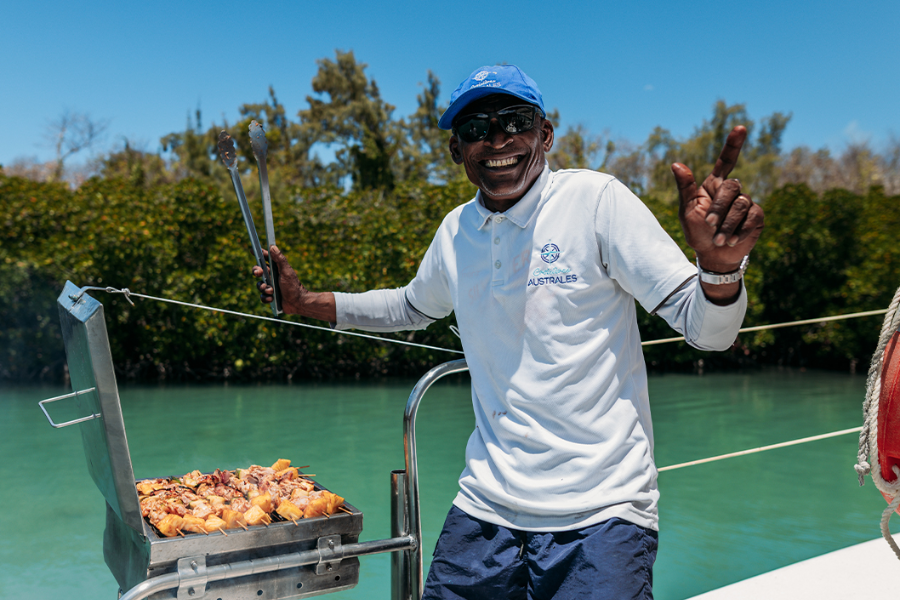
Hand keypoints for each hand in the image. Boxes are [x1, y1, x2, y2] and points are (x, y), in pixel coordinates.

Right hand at [251, 245, 304, 313]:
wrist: (298, 303)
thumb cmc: (294, 286)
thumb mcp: (287, 271)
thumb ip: (280, 259)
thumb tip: (273, 246)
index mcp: (276, 269)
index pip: (265, 259)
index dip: (259, 254)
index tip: (252, 250)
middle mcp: (272, 277)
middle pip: (258, 271)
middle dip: (256, 271)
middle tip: (259, 273)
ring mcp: (270, 286)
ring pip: (259, 285)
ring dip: (264, 288)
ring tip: (271, 290)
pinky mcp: (270, 296)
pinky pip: (262, 296)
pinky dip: (266, 297)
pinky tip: (272, 298)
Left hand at [671, 126, 763, 272]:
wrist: (714, 255)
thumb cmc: (697, 232)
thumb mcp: (687, 210)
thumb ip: (685, 187)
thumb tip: (676, 163)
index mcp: (714, 185)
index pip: (727, 161)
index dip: (733, 144)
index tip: (740, 127)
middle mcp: (732, 191)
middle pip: (732, 186)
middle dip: (719, 207)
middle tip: (709, 224)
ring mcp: (746, 202)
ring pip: (741, 204)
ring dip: (727, 224)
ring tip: (719, 239)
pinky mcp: (756, 217)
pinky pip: (752, 216)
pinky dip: (740, 230)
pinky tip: (732, 240)